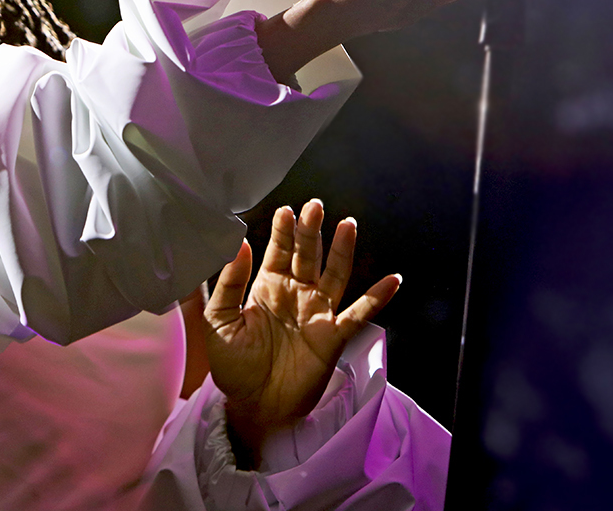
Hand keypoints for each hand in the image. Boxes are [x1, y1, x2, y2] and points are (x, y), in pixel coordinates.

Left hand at [204, 199, 400, 466]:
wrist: (254, 406)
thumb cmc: (234, 365)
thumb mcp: (218, 322)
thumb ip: (228, 284)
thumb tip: (239, 244)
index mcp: (267, 287)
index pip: (278, 251)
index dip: (283, 231)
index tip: (286, 211)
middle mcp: (295, 294)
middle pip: (307, 255)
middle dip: (311, 231)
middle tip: (314, 207)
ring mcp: (317, 313)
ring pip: (334, 274)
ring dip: (341, 250)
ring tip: (347, 224)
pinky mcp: (333, 335)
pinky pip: (359, 313)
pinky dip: (377, 297)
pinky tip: (393, 280)